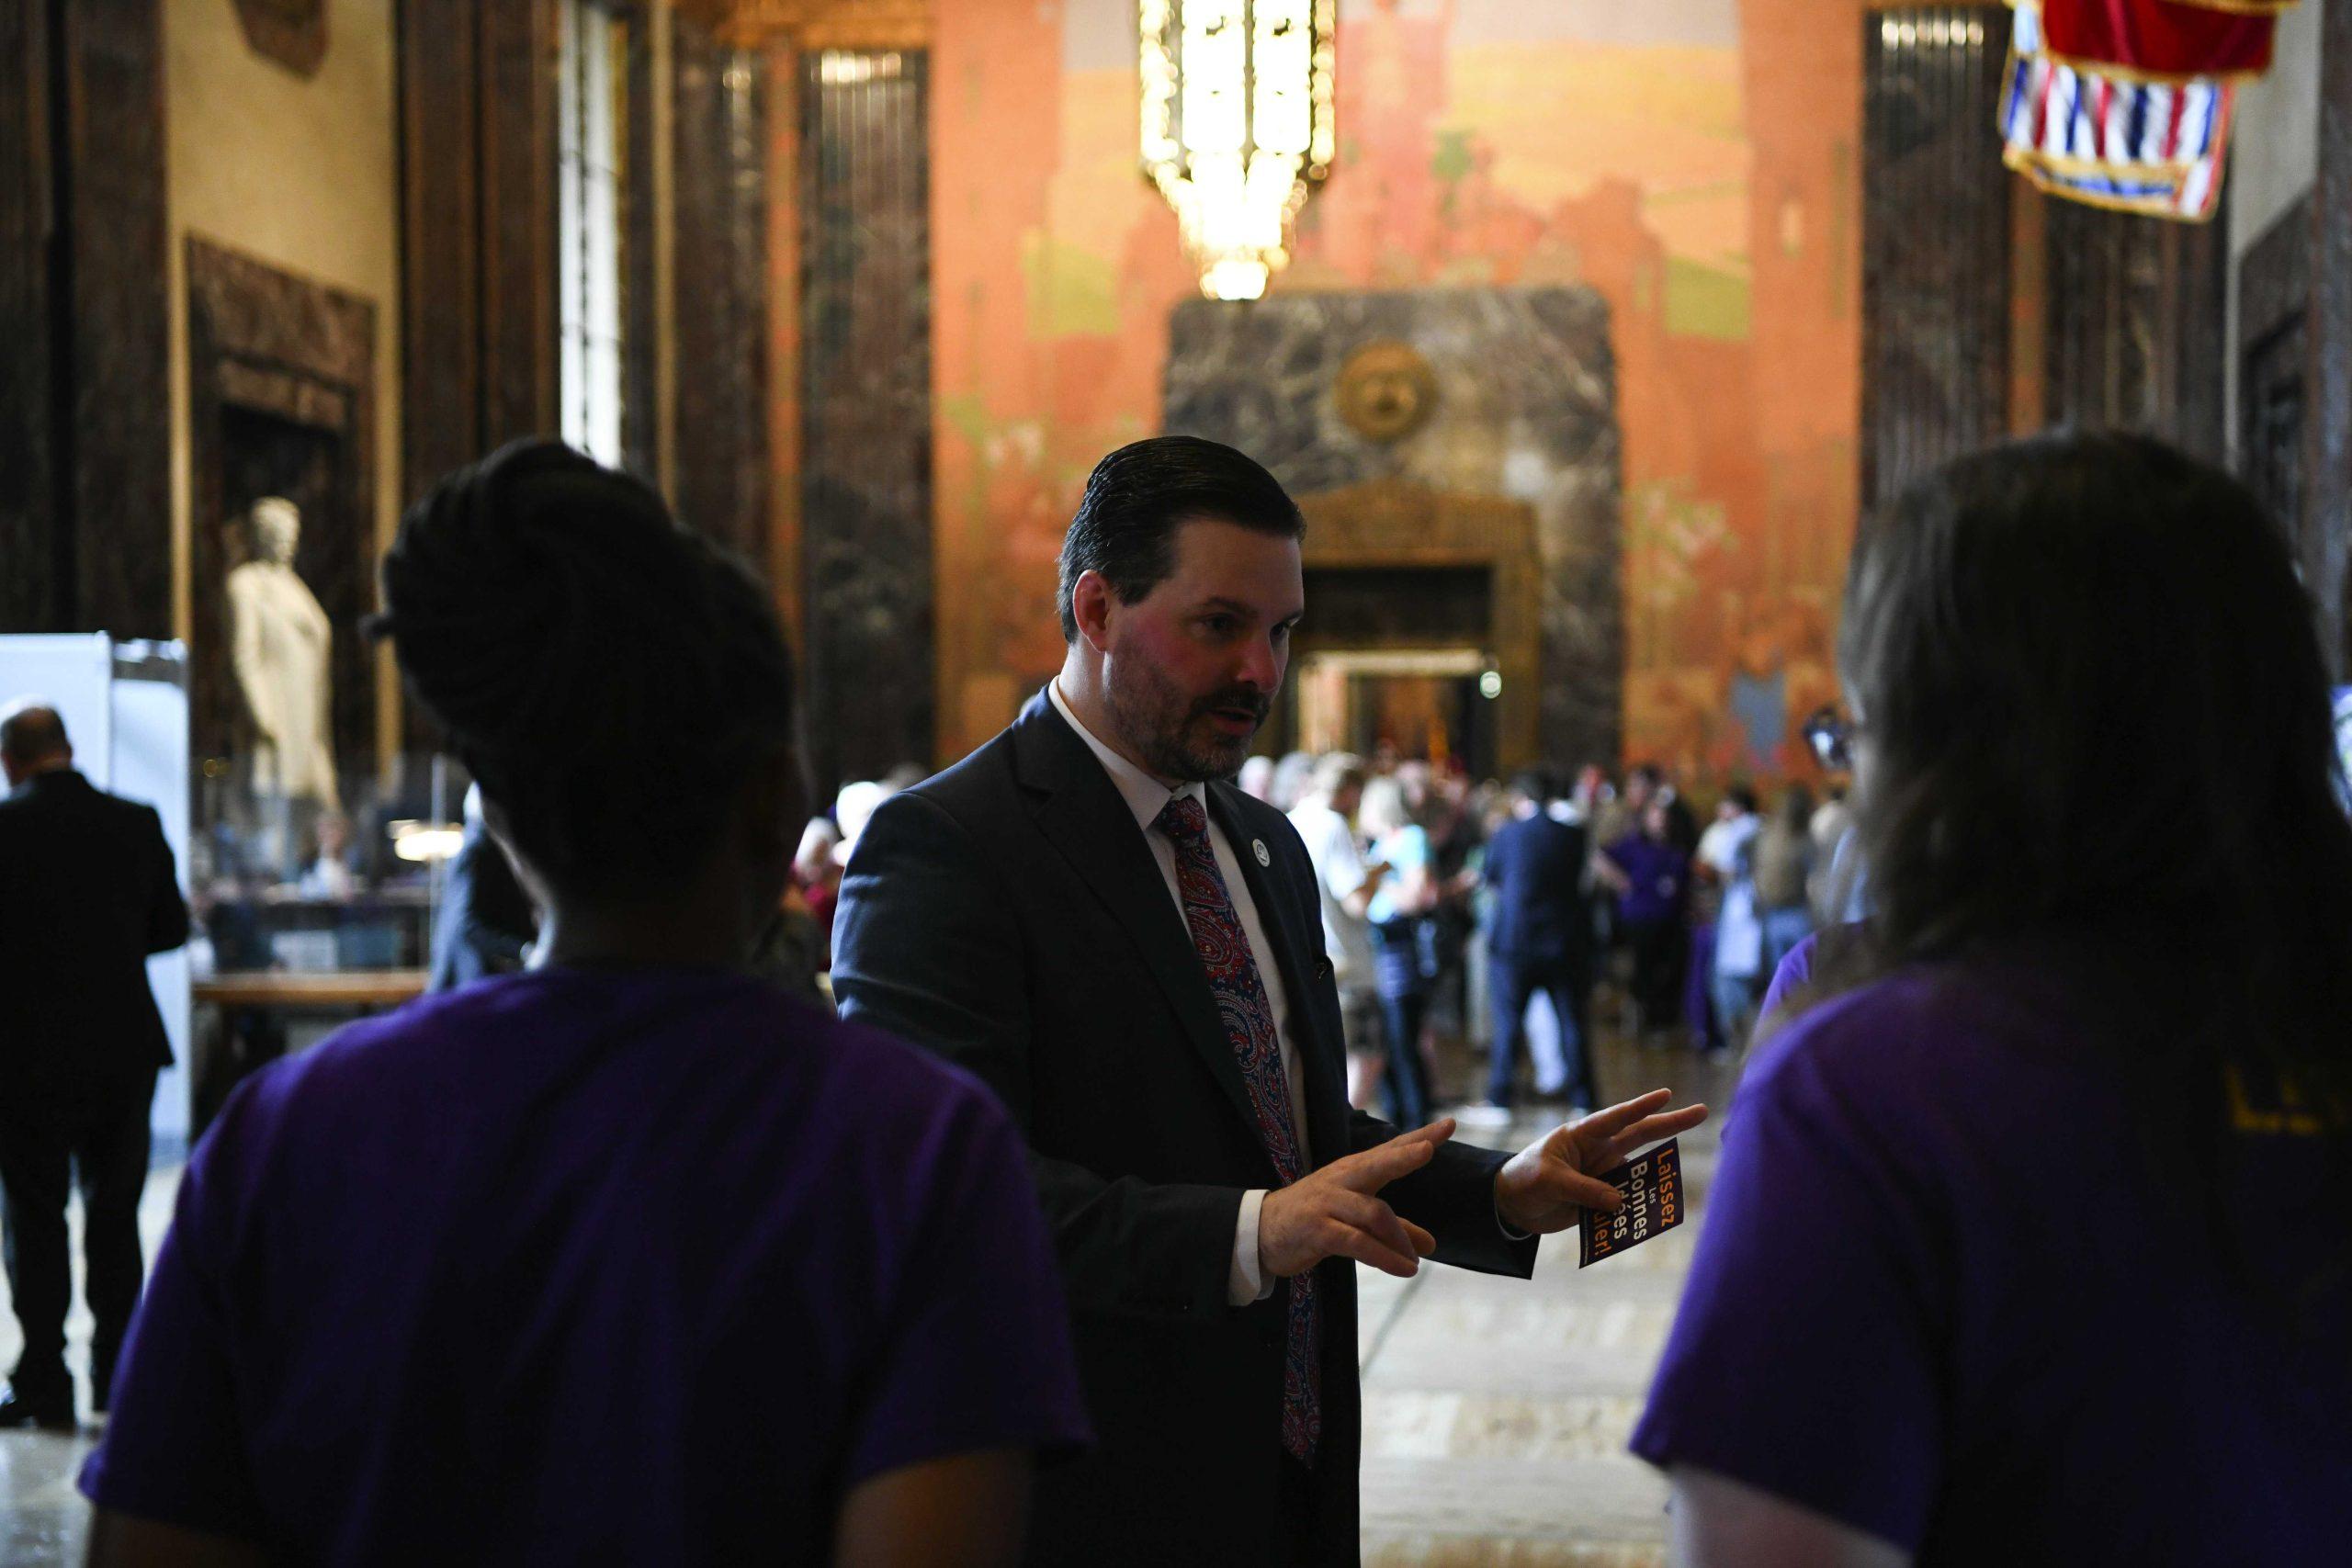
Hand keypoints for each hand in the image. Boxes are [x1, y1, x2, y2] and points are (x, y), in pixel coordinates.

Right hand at [1259, 1119, 1454, 1279]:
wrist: (1260, 1231)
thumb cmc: (1314, 1218)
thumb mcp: (1356, 1219)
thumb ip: (1395, 1229)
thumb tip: (1432, 1245)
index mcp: (1353, 1171)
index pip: (1390, 1149)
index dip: (1419, 1137)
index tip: (1449, 1123)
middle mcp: (1342, 1180)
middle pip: (1377, 1163)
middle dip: (1403, 1156)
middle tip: (1428, 1149)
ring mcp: (1329, 1203)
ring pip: (1373, 1212)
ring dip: (1400, 1239)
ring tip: (1416, 1262)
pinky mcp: (1319, 1230)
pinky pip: (1358, 1242)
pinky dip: (1384, 1256)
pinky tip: (1404, 1268)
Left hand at [1493, 1089, 1708, 1235]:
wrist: (1512, 1206)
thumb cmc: (1524, 1181)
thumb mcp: (1549, 1182)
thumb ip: (1584, 1190)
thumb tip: (1620, 1201)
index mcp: (1582, 1135)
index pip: (1616, 1118)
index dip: (1642, 1107)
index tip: (1667, 1094)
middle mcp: (1598, 1150)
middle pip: (1641, 1135)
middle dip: (1671, 1124)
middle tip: (1704, 1111)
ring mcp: (1602, 1173)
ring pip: (1639, 1172)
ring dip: (1656, 1180)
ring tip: (1672, 1192)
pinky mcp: (1601, 1196)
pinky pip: (1626, 1201)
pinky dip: (1638, 1210)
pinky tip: (1649, 1220)